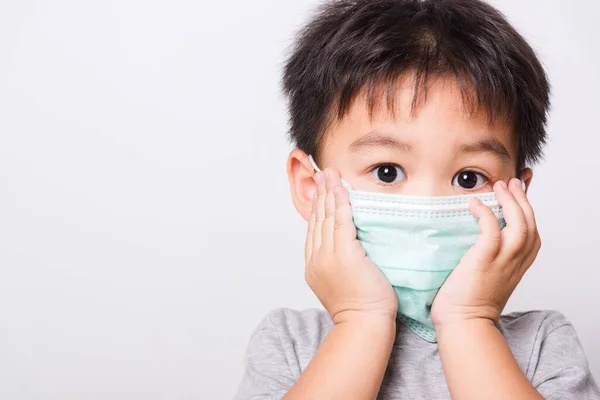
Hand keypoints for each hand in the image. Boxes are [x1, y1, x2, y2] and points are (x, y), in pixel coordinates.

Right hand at [305, 168, 397, 324]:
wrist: (363, 324)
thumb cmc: (360, 308)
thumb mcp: (341, 282)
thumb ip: (338, 262)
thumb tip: (348, 247)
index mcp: (314, 265)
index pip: (314, 229)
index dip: (316, 207)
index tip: (320, 190)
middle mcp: (317, 258)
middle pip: (317, 219)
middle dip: (320, 194)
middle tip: (322, 173)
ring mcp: (328, 256)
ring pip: (327, 218)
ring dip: (329, 193)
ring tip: (330, 175)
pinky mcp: (345, 255)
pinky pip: (341, 223)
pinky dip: (341, 204)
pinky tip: (342, 190)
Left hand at [431, 178, 540, 327]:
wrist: (463, 322)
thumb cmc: (468, 301)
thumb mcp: (486, 274)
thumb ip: (489, 255)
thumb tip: (477, 235)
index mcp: (517, 265)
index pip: (532, 232)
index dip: (528, 209)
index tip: (520, 190)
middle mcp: (515, 262)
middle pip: (530, 224)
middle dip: (523, 200)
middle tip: (512, 182)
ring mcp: (502, 262)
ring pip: (519, 226)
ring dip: (511, 203)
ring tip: (500, 186)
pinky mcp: (485, 261)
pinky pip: (492, 231)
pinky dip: (487, 214)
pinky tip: (475, 204)